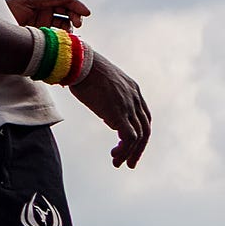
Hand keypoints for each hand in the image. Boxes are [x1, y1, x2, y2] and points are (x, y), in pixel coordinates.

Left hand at [7, 0, 88, 28]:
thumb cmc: (6, 9)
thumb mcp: (26, 0)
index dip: (76, 5)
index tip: (85, 13)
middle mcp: (44, 7)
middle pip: (67, 10)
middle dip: (75, 16)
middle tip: (79, 24)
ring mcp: (44, 20)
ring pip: (64, 22)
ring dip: (70, 26)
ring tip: (69, 33)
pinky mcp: (42, 32)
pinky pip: (58, 33)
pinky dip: (64, 35)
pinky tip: (65, 38)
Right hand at [71, 54, 150, 168]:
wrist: (79, 63)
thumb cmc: (83, 70)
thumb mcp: (101, 84)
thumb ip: (109, 100)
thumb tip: (108, 117)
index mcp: (133, 90)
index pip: (143, 116)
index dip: (139, 133)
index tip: (129, 145)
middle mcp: (135, 98)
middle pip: (145, 128)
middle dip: (139, 148)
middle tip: (130, 162)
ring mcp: (128, 106)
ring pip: (139, 136)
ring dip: (130, 153)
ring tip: (118, 163)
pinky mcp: (119, 113)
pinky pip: (129, 138)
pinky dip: (125, 150)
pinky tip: (114, 156)